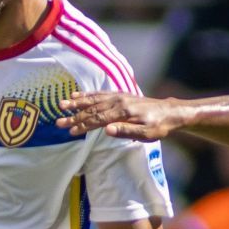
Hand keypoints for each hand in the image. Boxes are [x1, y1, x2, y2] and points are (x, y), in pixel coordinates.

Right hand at [59, 91, 185, 141]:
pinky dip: (87, 95)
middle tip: (59, 122)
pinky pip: (100, 94)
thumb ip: (126, 131)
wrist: (170, 112)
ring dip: (77, 102)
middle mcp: (119, 101)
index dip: (84, 125)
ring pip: (94, 99)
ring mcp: (119, 96)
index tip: (71, 131)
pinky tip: (77, 96)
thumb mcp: (146, 134)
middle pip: (92, 109)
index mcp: (123, 111)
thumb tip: (106, 130)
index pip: (98, 119)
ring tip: (62, 104)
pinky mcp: (120, 95)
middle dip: (74, 116)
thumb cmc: (159, 126)